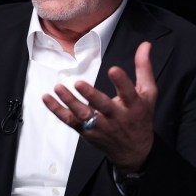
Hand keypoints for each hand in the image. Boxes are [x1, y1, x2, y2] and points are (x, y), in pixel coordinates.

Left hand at [42, 41, 156, 171]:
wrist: (134, 150)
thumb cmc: (140, 117)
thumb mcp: (148, 93)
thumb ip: (144, 68)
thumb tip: (145, 45)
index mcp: (133, 106)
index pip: (129, 93)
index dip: (122, 82)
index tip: (114, 70)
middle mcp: (116, 117)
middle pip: (103, 106)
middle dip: (91, 95)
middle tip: (79, 83)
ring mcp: (100, 126)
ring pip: (83, 115)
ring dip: (70, 102)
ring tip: (58, 88)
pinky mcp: (87, 131)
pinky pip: (70, 121)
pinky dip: (57, 110)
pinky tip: (47, 98)